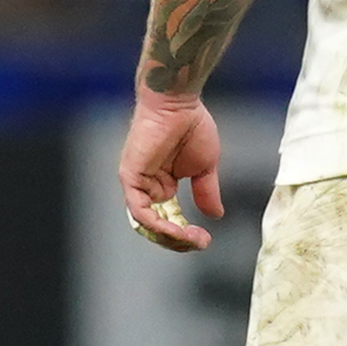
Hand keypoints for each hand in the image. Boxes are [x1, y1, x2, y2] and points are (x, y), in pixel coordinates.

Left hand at [120, 91, 221, 251]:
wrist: (179, 103)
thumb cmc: (190, 125)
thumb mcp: (205, 167)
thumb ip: (206, 192)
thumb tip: (216, 215)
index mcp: (162, 184)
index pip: (169, 220)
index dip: (185, 235)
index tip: (205, 239)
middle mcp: (147, 187)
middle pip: (157, 227)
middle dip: (178, 241)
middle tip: (199, 243)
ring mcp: (137, 183)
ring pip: (147, 224)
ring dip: (169, 237)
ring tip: (191, 240)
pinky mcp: (130, 178)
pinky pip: (140, 211)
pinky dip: (157, 225)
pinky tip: (176, 230)